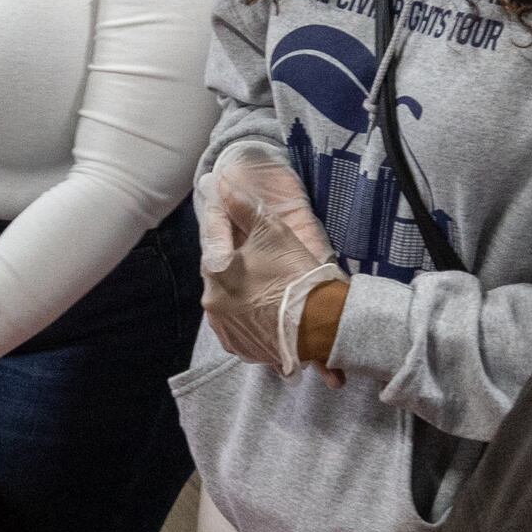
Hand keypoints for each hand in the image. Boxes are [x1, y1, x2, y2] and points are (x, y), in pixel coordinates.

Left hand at [197, 151, 345, 374]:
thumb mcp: (271, 230)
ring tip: (271, 290)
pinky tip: (269, 312)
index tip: (247, 236)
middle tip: (265, 264)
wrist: (320, 323)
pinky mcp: (240, 348)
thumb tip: (221, 183)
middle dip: (238, 267)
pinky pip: (240, 327)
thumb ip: (242, 206)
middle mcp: (211, 303)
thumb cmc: (294, 272)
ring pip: (229, 303)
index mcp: (214, 272)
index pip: (214, 244)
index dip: (231, 236)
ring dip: (243, 295)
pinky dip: (250, 319)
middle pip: (221, 276)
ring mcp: (225, 329)